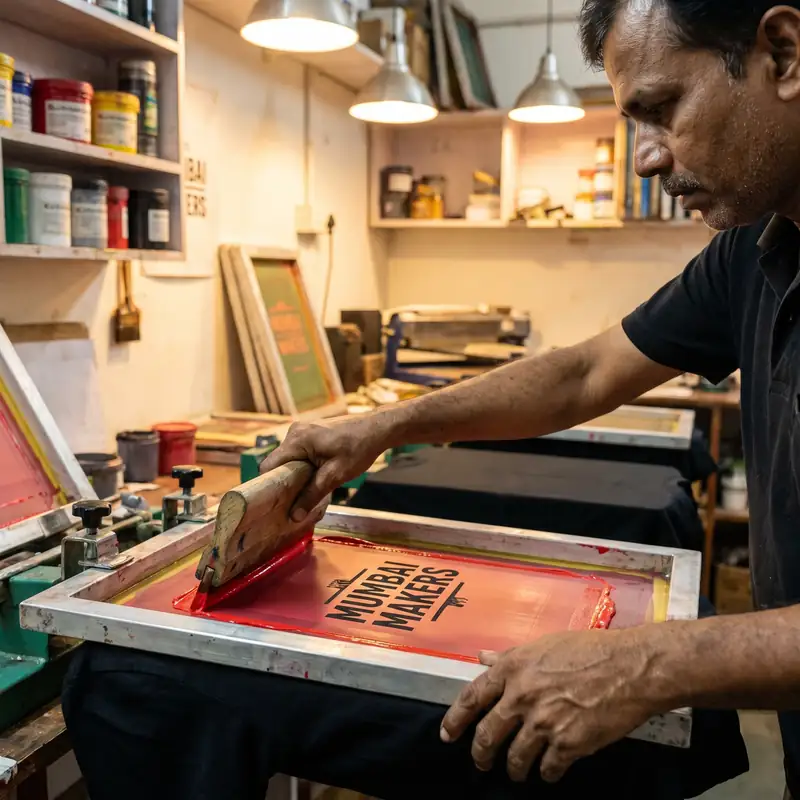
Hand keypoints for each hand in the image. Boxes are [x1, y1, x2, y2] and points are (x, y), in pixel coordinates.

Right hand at [259, 413, 396, 521]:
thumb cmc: (358, 449)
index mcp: (297, 439)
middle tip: (291, 504)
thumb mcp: (335, 476)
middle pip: (278, 463)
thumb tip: (294, 516)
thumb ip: (312, 495)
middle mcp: (294, 432)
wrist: (376, 428)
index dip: (270, 486)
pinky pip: (298, 453)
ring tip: (304, 493)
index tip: (275, 504)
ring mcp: (301, 430)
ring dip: (295, 475)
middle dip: (284, 483)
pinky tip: (313, 479)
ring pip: (288, 459)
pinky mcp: (310, 433)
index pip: (269, 465)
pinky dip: (302, 467)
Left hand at [440, 629, 662, 783]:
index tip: (447, 735)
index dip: (455, 720)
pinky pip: (548, 769)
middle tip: (481, 763)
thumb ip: (510, 656)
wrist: (630, 667)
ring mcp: (544, 722)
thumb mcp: (543, 645)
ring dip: (513, 769)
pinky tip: (549, 771)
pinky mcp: (568, 744)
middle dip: (480, 754)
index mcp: (513, 668)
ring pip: (515, 758)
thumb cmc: (589, 649)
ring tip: (516, 772)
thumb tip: (483, 657)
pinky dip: (546, 774)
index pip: (472, 698)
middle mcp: (522, 696)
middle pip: (487, 735)